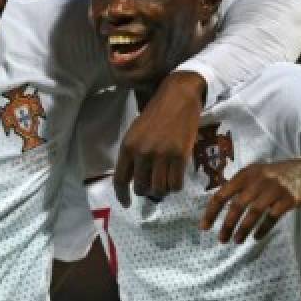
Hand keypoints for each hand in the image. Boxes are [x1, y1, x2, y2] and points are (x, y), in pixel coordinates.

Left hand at [113, 71, 204, 205]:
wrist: (178, 97)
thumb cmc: (156, 115)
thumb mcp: (136, 132)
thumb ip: (132, 155)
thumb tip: (135, 180)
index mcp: (128, 146)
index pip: (120, 180)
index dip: (122, 196)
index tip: (127, 204)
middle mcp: (142, 153)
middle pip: (141, 188)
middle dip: (147, 190)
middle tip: (153, 185)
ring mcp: (162, 155)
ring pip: (159, 189)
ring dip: (162, 190)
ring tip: (165, 180)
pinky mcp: (180, 156)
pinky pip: (176, 184)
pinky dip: (176, 186)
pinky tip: (176, 178)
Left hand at [200, 159, 300, 242]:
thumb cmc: (272, 176)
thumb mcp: (253, 174)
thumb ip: (236, 187)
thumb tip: (214, 207)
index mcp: (245, 175)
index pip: (222, 194)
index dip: (211, 212)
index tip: (204, 227)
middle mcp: (258, 181)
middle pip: (237, 205)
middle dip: (227, 225)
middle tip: (222, 239)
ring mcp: (274, 189)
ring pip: (254, 212)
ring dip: (243, 229)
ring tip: (236, 241)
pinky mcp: (288, 199)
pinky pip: (272, 217)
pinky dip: (263, 229)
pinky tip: (256, 237)